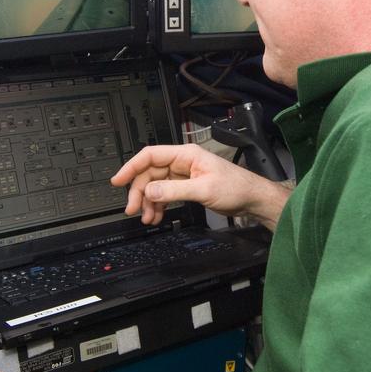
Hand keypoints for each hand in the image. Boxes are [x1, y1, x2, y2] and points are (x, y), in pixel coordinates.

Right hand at [110, 144, 290, 229]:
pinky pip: (165, 194)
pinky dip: (159, 205)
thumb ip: (174, 190)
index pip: (150, 156)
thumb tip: (150, 191)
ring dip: (148, 202)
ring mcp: (184, 175)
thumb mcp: (203, 189)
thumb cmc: (236, 187)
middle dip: (139, 191)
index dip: (131, 167)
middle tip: (132, 208)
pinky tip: (156, 216)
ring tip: (147, 217)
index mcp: (185, 154)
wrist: (252, 199)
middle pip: (150, 173)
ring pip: (156, 186)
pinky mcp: (187, 187)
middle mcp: (182, 162)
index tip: (119, 180)